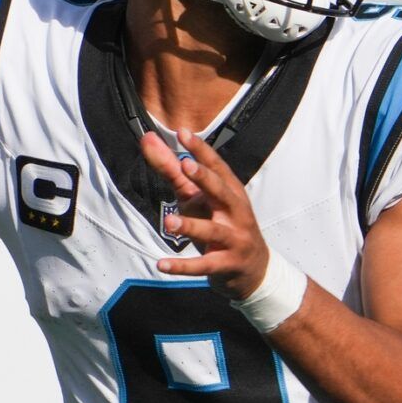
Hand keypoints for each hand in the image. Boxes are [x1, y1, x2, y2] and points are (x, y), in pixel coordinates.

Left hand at [141, 129, 269, 298]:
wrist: (253, 269)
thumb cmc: (220, 226)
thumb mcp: (197, 199)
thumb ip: (172, 171)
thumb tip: (148, 139)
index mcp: (230, 192)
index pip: (217, 167)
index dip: (201, 150)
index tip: (183, 133)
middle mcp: (236, 212)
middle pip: (221, 192)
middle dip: (205, 179)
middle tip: (185, 165)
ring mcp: (234, 239)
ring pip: (212, 231)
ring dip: (191, 226)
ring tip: (168, 222)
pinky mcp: (226, 264)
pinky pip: (204, 265)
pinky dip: (183, 266)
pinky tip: (162, 265)